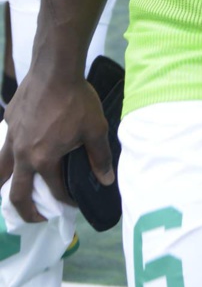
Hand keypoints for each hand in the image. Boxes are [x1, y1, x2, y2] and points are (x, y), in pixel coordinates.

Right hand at [0, 71, 113, 222]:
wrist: (54, 69)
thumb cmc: (76, 100)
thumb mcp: (95, 129)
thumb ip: (99, 157)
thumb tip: (106, 181)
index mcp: (43, 160)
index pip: (54, 191)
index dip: (64, 201)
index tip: (71, 203)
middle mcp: (22, 154)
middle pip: (16, 193)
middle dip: (25, 211)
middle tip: (35, 217)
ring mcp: (12, 137)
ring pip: (1, 170)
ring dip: (6, 185)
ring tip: (14, 192)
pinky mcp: (9, 120)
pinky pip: (5, 144)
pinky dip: (8, 155)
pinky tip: (18, 150)